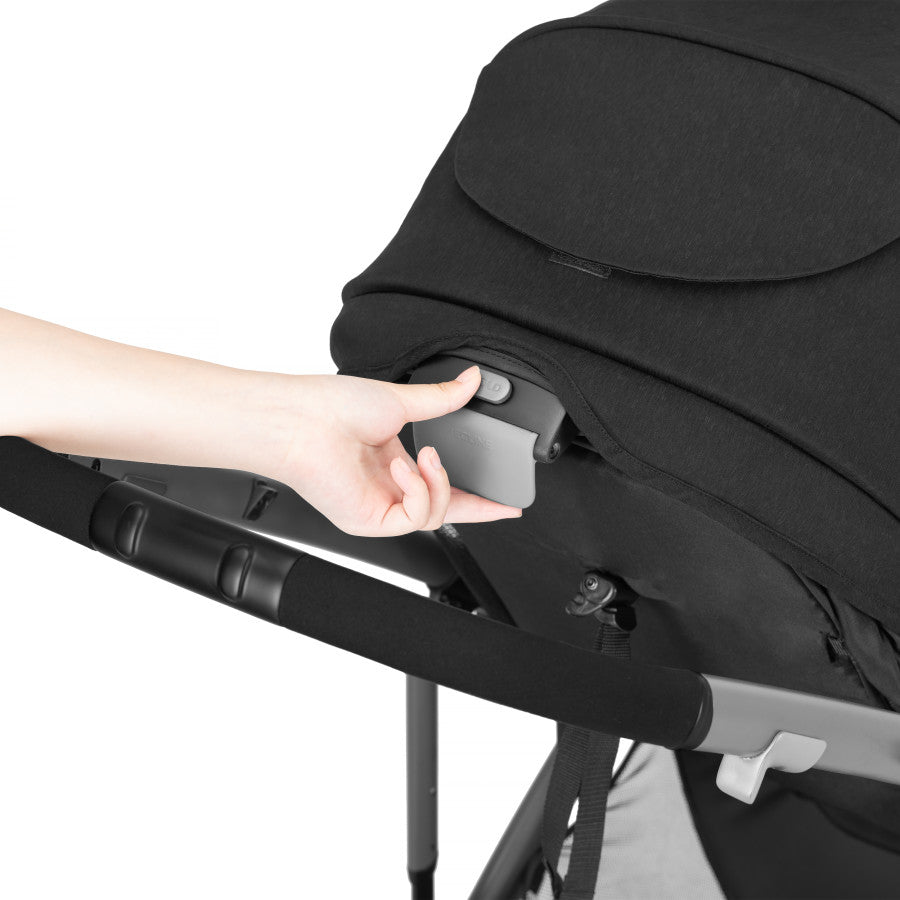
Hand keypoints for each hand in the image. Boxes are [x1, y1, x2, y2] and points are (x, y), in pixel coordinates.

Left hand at [271, 366, 522, 536]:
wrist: (302, 420)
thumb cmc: (332, 407)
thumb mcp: (400, 400)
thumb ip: (442, 397)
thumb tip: (471, 380)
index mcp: (395, 463)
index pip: (444, 486)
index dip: (478, 497)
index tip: (507, 501)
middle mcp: (388, 489)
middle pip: (445, 510)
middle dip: (478, 508)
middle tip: (499, 500)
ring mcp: (379, 507)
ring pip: (434, 516)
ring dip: (438, 483)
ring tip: (424, 456)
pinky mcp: (370, 521)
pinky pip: (414, 518)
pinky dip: (417, 491)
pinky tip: (404, 469)